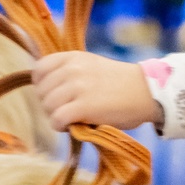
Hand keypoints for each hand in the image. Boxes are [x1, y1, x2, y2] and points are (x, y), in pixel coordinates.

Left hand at [32, 51, 163, 131]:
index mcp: (72, 57)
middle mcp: (72, 69)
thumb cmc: (119, 83)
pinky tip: (74, 125)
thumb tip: (46, 90)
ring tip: (73, 118)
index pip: (39, 70)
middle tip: (68, 110)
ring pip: (47, 107)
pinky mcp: (83, 107)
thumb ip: (69, 72)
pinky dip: (61, 126)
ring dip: (56, 117)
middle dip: (51, 105)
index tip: (56, 95)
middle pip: (41, 92)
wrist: (146, 92)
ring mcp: (77, 87)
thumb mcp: (91, 66)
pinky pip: (56, 119)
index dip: (43, 86)